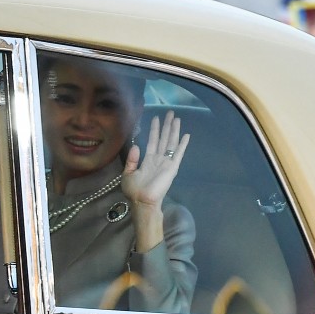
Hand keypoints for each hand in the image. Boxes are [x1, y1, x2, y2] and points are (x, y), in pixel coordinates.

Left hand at [121, 111, 190, 251]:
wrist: (142, 201)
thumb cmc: (135, 190)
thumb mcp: (128, 174)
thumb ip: (132, 160)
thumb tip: (137, 146)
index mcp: (148, 160)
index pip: (153, 140)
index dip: (154, 129)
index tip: (156, 118)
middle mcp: (159, 159)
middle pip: (163, 138)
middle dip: (166, 125)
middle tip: (170, 112)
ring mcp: (166, 162)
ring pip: (170, 142)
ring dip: (174, 130)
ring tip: (177, 118)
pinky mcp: (172, 167)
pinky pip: (178, 153)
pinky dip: (182, 144)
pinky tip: (186, 135)